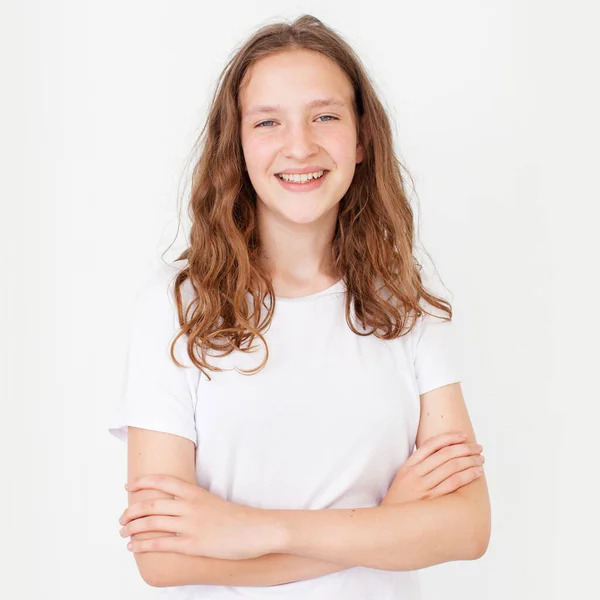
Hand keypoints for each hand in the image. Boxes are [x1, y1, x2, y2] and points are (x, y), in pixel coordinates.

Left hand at [119, 474, 280, 558]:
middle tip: (122, 518)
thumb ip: (193, 501)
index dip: (143, 482)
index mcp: (195, 492)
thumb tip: (176, 504)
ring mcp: (190, 525)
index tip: (129, 485)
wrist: (256, 530)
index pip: (162, 481)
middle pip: (151, 504)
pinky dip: (143, 545)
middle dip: (131, 511)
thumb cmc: (236, 518)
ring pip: (151, 523)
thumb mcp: (212, 501)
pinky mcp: (192, 544)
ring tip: (123, 533)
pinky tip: (133, 547)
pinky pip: (160, 544)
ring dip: (132, 528)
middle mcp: (189, 506)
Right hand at [381, 432, 483, 504]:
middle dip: (465, 449)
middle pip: (445, 455)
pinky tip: (477, 473)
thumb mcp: (403, 480)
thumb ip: (418, 467)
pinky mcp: (432, 501)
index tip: (463, 436)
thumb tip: (441, 456)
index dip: (449, 438)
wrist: (390, 525)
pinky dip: (467, 475)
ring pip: (452, 467)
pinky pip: (453, 483)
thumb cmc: (400, 502)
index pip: (431, 445)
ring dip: (469, 461)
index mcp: (408, 466)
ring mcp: (423, 487)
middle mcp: (415, 474)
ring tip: (480, 459)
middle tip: (478, 447)